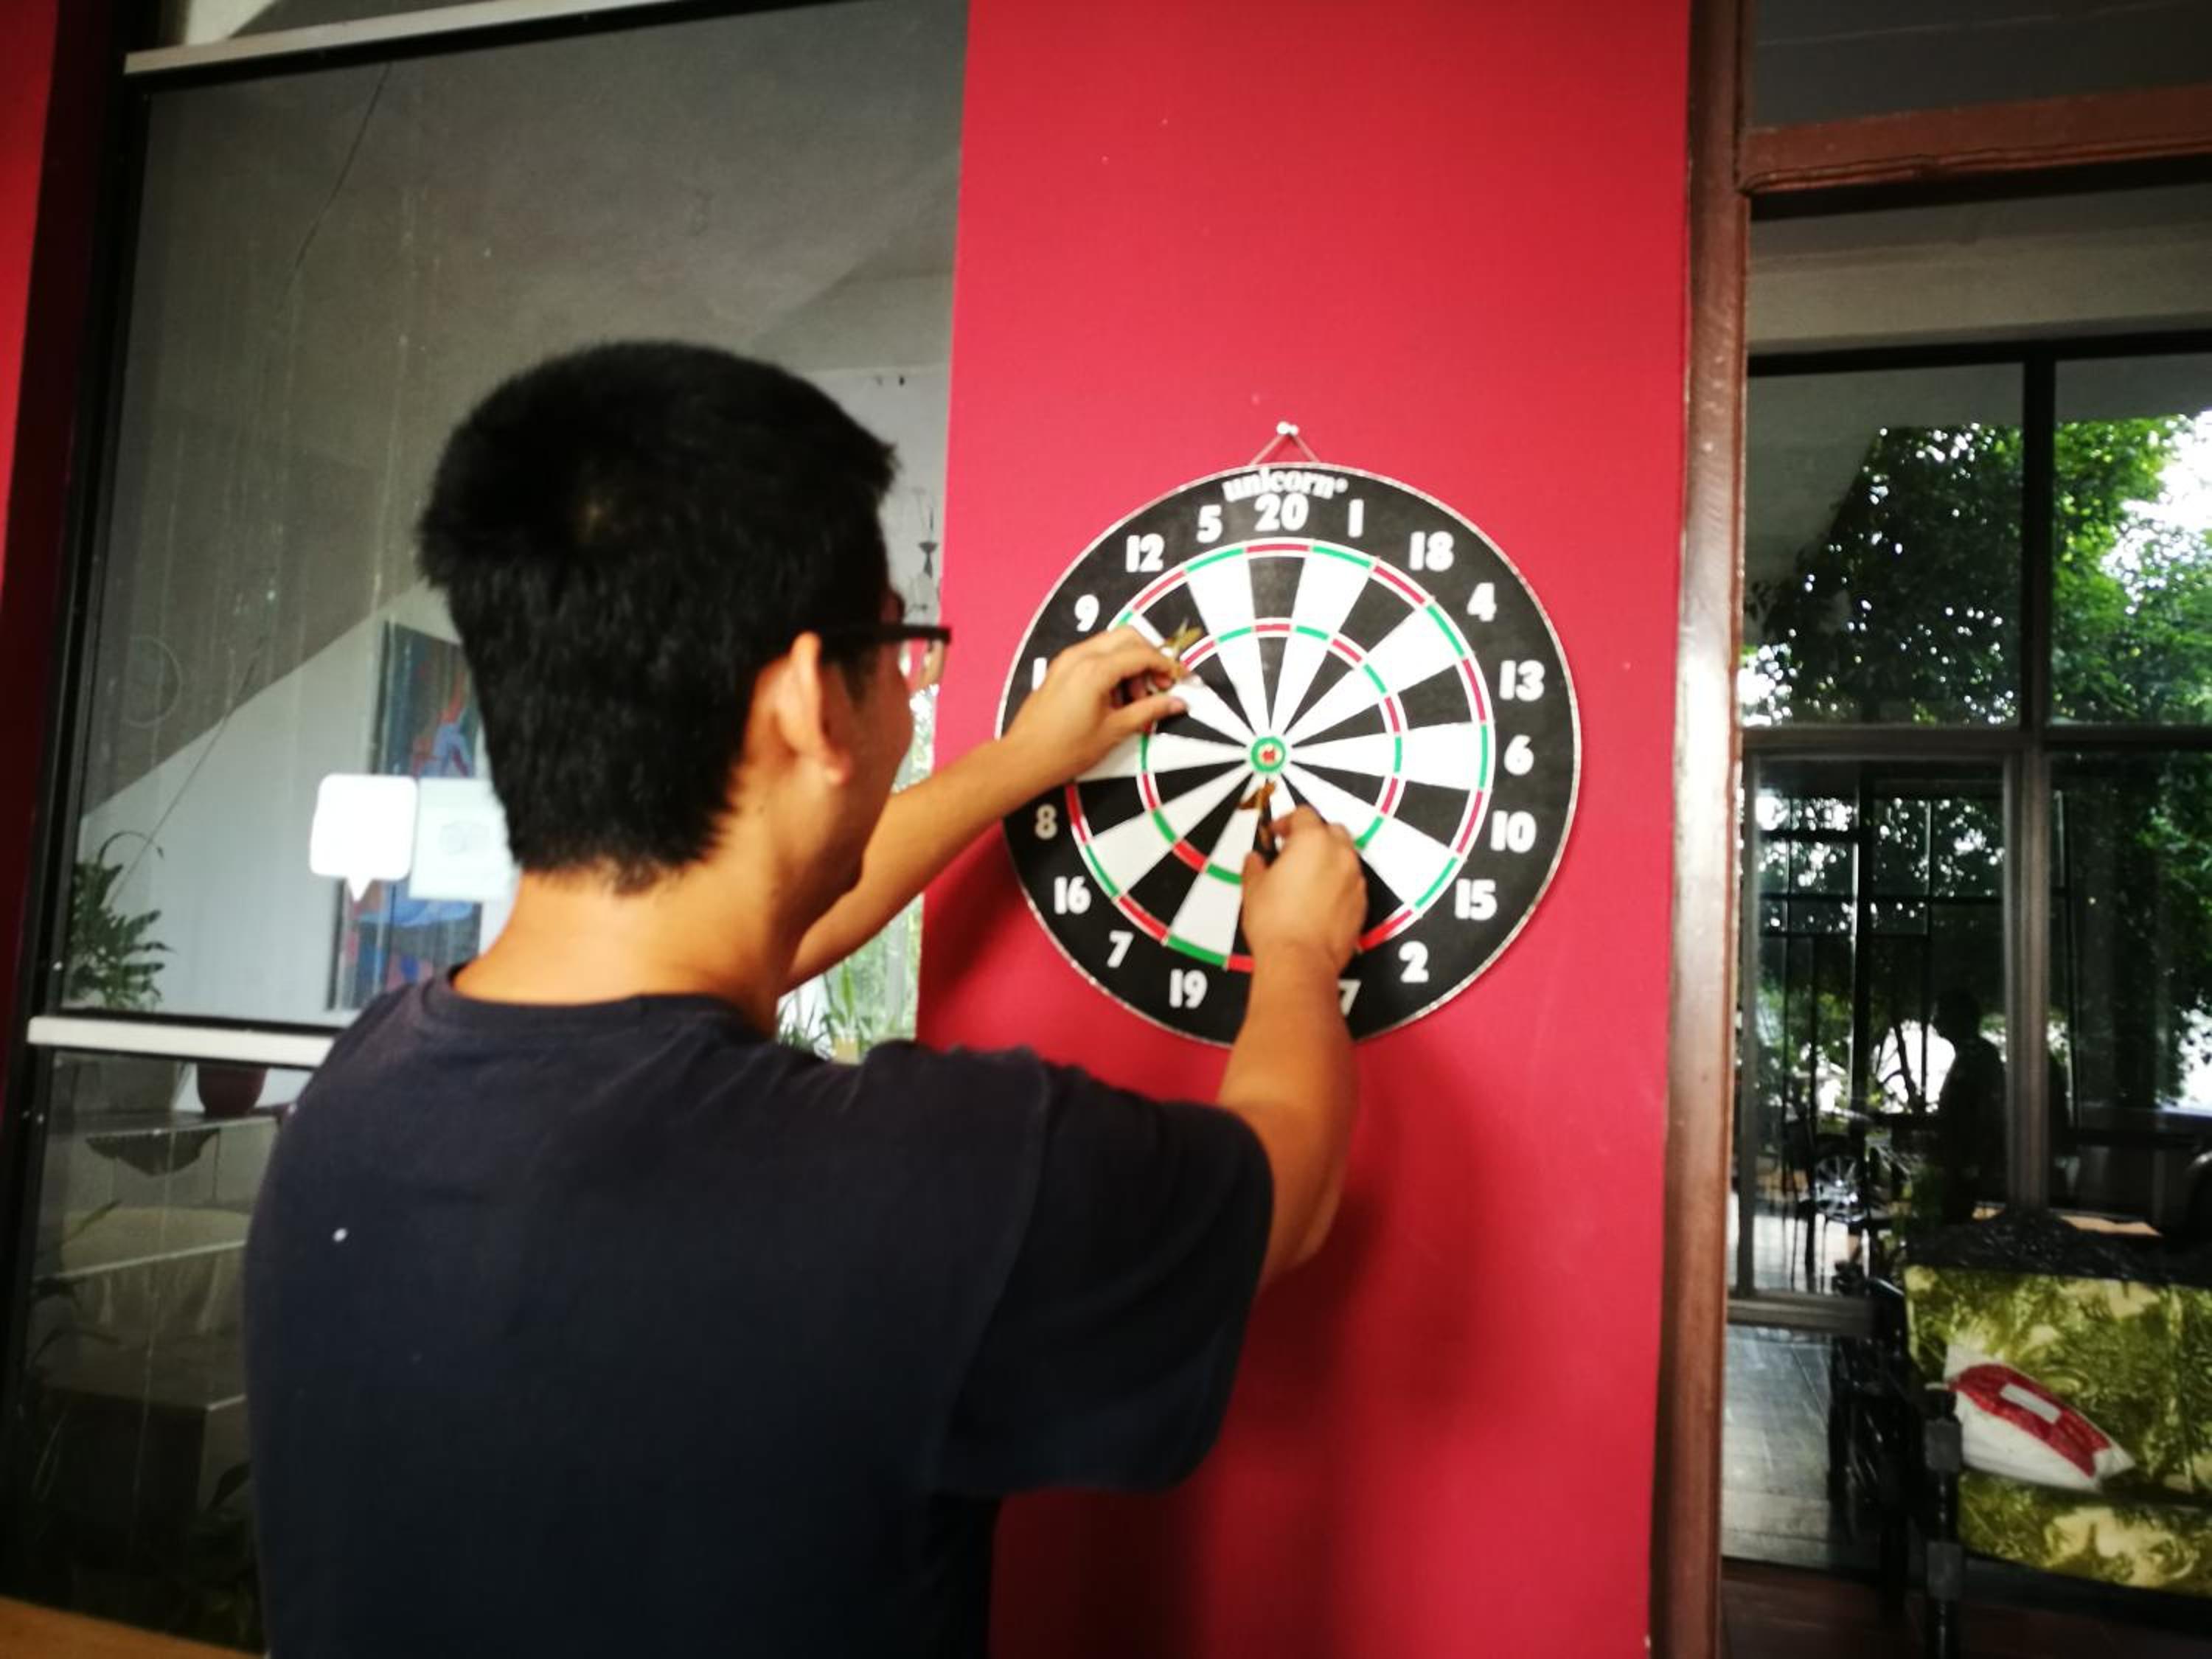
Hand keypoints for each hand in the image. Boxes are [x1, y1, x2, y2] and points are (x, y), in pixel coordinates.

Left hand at [1002, 628, 1186, 786]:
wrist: (1024, 759)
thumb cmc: (1064, 749)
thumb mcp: (1115, 731)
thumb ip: (1149, 711)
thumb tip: (1176, 703)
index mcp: (1095, 670)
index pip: (1142, 654)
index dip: (1167, 664)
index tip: (1181, 678)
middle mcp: (1080, 657)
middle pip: (1128, 637)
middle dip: (1150, 657)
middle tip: (1160, 685)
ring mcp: (1067, 660)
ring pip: (1111, 644)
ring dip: (1131, 664)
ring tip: (1135, 700)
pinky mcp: (1060, 669)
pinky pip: (1094, 655)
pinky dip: (1112, 668)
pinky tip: (1116, 698)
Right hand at [1240, 807, 1364, 974]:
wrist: (1300, 961)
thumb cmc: (1276, 923)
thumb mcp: (1253, 887)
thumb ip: (1255, 865)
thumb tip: (1255, 860)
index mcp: (1312, 841)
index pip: (1304, 814)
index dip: (1287, 821)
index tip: (1276, 834)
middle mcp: (1339, 855)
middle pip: (1331, 829)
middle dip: (1313, 835)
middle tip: (1292, 851)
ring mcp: (1354, 879)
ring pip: (1345, 856)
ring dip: (1328, 859)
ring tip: (1306, 876)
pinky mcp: (1361, 903)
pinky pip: (1351, 882)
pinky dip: (1337, 883)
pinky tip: (1318, 899)